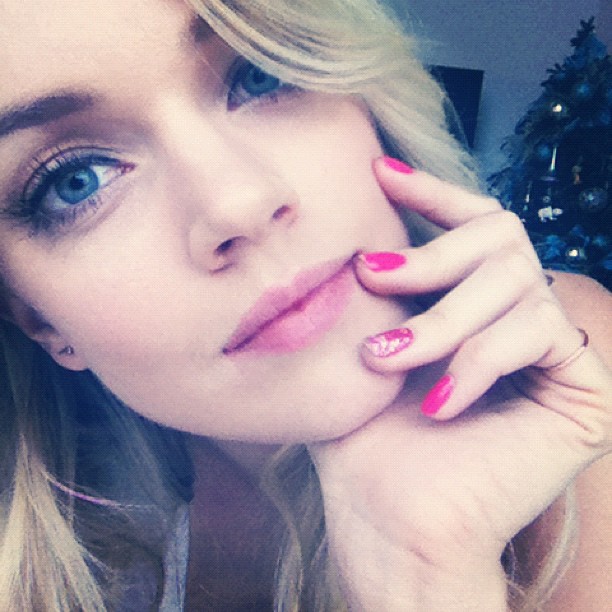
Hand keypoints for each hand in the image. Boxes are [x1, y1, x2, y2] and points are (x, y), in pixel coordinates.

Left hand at [308, 158, 611, 609]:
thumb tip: (363, 226)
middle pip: (501, 235)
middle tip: (369, 276)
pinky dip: (480, 361)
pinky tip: (439, 404)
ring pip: (516, 283)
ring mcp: (555, 350)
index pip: (470, 224)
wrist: (387, 521)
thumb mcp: (359, 341)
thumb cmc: (364, 436)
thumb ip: (372, 288)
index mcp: (471, 303)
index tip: (379, 171)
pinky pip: (539, 334)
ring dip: (441, 322)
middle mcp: (519, 317)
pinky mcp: (583, 388)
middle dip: (430, 256)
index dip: (431, 191)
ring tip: (386, 359)